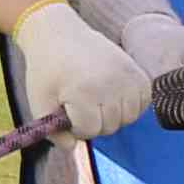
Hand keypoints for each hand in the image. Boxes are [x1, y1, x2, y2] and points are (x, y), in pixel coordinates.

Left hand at [5, 0, 158, 139]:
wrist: (58, 34)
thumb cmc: (46, 70)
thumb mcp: (39, 103)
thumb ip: (54, 133)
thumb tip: (73, 149)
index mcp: (84, 91)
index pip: (90, 130)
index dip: (75, 125)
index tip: (66, 109)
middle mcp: (110, 83)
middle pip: (110, 126)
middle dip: (93, 122)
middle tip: (79, 103)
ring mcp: (127, 75)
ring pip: (130, 117)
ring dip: (113, 115)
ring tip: (96, 100)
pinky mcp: (137, 70)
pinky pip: (144, 102)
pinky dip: (132, 104)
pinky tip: (114, 95)